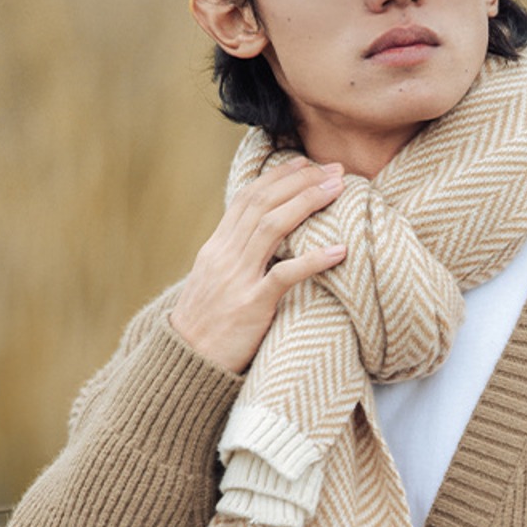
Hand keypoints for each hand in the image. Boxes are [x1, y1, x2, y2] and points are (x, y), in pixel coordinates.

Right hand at [170, 157, 347, 373]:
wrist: (186, 362)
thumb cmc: (207, 326)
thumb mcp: (214, 283)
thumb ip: (236, 259)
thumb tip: (264, 243)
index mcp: (216, 247)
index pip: (247, 199)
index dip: (278, 177)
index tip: (305, 163)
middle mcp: (225, 255)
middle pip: (263, 203)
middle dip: (300, 181)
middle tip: (334, 169)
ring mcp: (237, 279)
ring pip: (273, 227)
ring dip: (308, 202)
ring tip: (338, 190)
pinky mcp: (251, 306)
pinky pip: (284, 275)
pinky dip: (314, 259)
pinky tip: (340, 250)